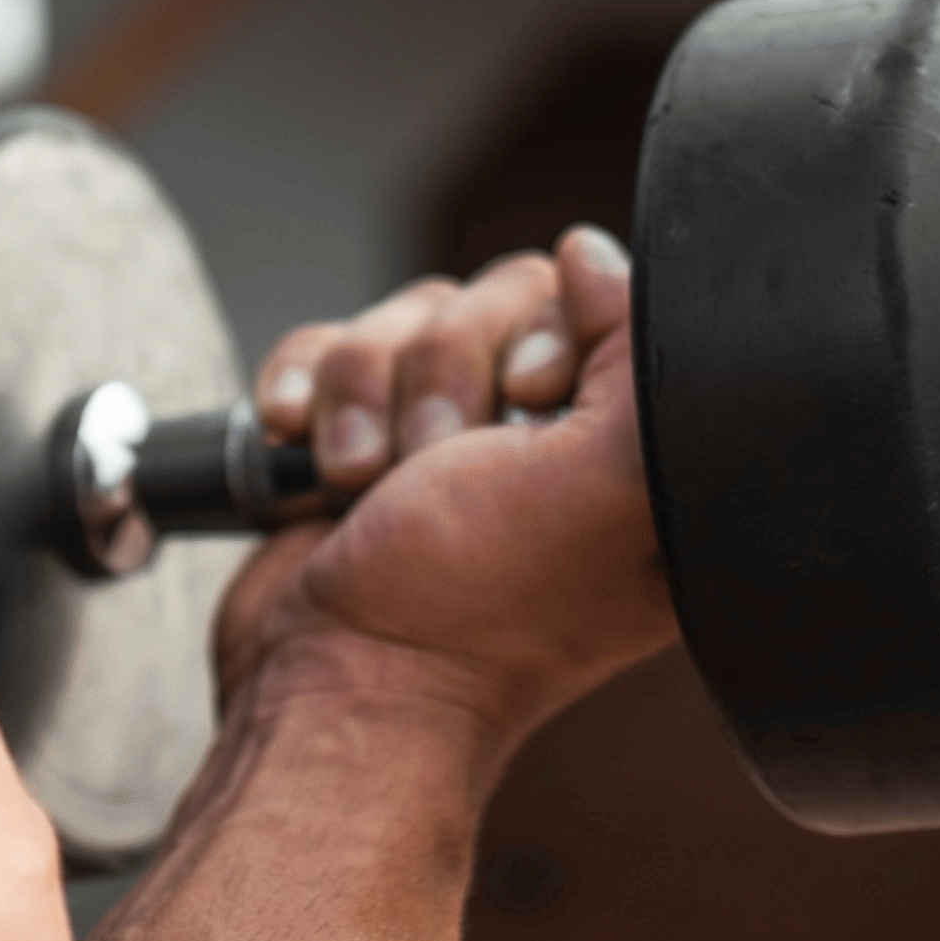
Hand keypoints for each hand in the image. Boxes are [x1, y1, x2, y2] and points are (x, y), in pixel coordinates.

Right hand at [211, 228, 676, 754]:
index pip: (589, 302)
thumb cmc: (471, 612)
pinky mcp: (354, 439)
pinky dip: (307, 393)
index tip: (531, 404)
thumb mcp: (601, 480)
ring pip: (402, 319)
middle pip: (487, 298)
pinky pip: (326, 348)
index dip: (544, 336)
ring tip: (364, 485)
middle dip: (445, 376)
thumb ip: (632, 350)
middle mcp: (543, 442)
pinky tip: (307, 460)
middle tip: (442, 466)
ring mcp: (442, 441)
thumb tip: (594, 253)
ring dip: (366, 395)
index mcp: (623, 455)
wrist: (335, 687)